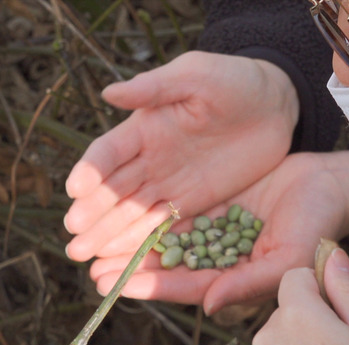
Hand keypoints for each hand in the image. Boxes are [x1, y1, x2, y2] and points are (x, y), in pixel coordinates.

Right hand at [64, 51, 298, 260]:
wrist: (275, 105)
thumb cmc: (234, 81)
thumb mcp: (196, 76)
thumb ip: (156, 87)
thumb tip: (109, 93)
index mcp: (144, 127)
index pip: (108, 152)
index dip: (92, 171)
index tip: (76, 191)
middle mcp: (149, 159)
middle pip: (113, 191)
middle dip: (92, 215)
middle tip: (73, 239)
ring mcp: (169, 183)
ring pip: (132, 214)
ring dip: (107, 237)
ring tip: (83, 257)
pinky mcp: (193, 203)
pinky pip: (162, 227)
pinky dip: (141, 244)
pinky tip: (122, 263)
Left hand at [89, 151, 348, 313]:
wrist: (332, 185)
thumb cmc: (318, 227)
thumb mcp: (287, 259)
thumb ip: (248, 283)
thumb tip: (207, 305)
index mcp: (235, 279)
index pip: (185, 286)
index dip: (150, 286)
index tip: (113, 285)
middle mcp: (220, 260)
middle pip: (168, 266)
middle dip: (131, 268)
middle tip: (90, 269)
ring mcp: (216, 233)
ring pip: (167, 240)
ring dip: (133, 244)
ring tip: (94, 246)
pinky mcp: (216, 206)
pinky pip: (177, 212)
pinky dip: (151, 215)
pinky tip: (121, 211)